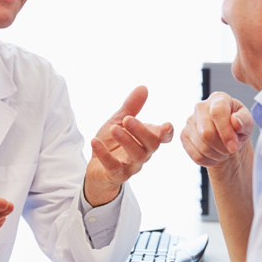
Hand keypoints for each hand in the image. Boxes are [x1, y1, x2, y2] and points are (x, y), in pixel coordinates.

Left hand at [84, 86, 172, 206]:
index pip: (163, 138)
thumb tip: (143, 87)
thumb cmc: (113, 143)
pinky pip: (113, 166)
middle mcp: (143, 153)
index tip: (166, 125)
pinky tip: (95, 141)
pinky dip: (104, 154)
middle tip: (128, 119)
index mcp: (147, 139)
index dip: (167, 133)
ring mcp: (131, 166)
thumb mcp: (119, 121)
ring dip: (126, 141)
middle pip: (151, 144)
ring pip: (136, 156)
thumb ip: (131, 107)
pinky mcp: (116, 175)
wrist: (97, 168)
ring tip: (114, 129)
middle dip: (141, 131)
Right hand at [181, 92, 253, 168]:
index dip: (226, 132)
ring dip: (217, 155)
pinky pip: (195, 155)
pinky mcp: (184, 135)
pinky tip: (215, 156)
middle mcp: (200, 107)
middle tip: (231, 150)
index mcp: (218, 99)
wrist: (227, 137)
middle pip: (207, 133)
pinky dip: (208, 160)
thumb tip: (235, 121)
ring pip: (202, 147)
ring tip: (224, 152)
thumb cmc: (238, 127)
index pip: (217, 112)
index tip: (234, 146)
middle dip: (222, 147)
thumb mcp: (248, 123)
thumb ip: (244, 120)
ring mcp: (190, 121)